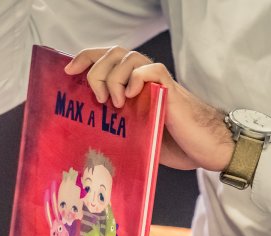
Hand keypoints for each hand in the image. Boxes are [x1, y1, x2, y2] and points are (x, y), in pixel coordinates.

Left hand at [64, 46, 233, 171]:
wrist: (202, 149)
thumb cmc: (171, 144)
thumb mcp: (134, 135)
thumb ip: (116, 126)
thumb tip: (84, 135)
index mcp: (131, 86)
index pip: (105, 59)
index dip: (85, 59)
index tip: (68, 71)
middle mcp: (143, 79)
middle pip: (114, 52)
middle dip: (96, 69)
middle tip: (96, 96)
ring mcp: (157, 83)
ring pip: (130, 57)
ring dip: (113, 75)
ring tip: (114, 101)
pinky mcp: (170, 90)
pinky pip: (152, 70)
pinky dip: (136, 78)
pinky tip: (131, 95)